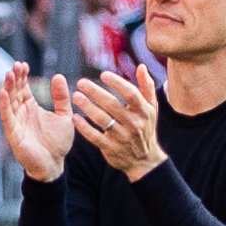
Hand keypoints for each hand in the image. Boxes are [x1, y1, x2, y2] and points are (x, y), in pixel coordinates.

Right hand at [0, 63, 77, 182]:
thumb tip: (58, 76)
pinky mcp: (13, 134)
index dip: (22, 76)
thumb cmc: (58, 143)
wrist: (54, 165)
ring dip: (7, 88)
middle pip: (14, 92)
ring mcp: (15, 123)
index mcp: (31, 107)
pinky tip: (2, 93)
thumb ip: (61, 98)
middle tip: (15, 65)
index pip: (23, 88)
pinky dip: (3, 105)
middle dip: (14, 78)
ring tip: (8, 74)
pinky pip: (7, 117)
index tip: (23, 64)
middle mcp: (20, 113)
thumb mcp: (64, 116)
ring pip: (8, 102)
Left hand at [68, 65, 166, 179]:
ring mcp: (122, 137)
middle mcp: (134, 124)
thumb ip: (147, 87)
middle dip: (96, 93)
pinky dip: (84, 127)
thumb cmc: (145, 127)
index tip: (103, 74)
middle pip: (113, 105)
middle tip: (81, 83)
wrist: (144, 160)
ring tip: (76, 96)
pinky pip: (95, 137)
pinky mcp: (110, 148)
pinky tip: (74, 117)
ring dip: (88, 107)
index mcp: (144, 111)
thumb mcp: (151, 108)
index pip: (131, 94)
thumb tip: (141, 66)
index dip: (117, 83)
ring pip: (102, 120)